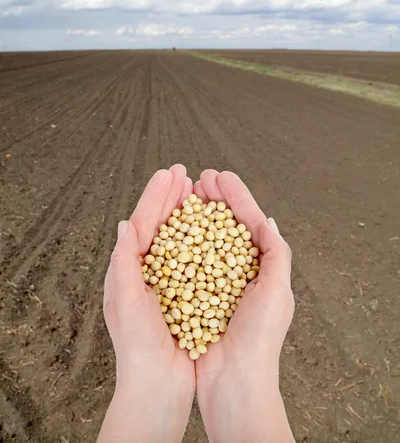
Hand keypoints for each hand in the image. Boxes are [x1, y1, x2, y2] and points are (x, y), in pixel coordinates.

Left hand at [97, 165, 194, 442]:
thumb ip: (124, 260)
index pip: (142, 221)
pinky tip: (212, 229)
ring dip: (187, 213)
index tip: (170, 172)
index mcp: (128, 268)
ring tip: (197, 192)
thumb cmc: (135, 346)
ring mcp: (168, 282)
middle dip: (172, 197)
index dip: (156, 195)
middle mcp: (147, 271)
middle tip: (185, 173)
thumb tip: (126, 222)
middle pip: (161, 225)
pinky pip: (195, 260)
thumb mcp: (124, 299)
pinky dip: (202, 240)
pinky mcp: (187, 295)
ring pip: (179, 238)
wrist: (156, 386)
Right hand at [194, 170, 294, 442]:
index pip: (249, 221)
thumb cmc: (260, 339)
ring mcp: (217, 281)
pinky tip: (171, 228)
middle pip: (225, 225)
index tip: (220, 175)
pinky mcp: (196, 294)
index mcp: (263, 266)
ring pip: (205, 238)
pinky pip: (188, 261)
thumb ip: (276, 253)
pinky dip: (181, 241)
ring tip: (186, 194)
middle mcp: (240, 270)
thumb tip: (267, 219)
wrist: (234, 382)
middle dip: (214, 199)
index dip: (236, 196)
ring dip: (196, 214)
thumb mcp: (278, 292)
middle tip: (200, 178)